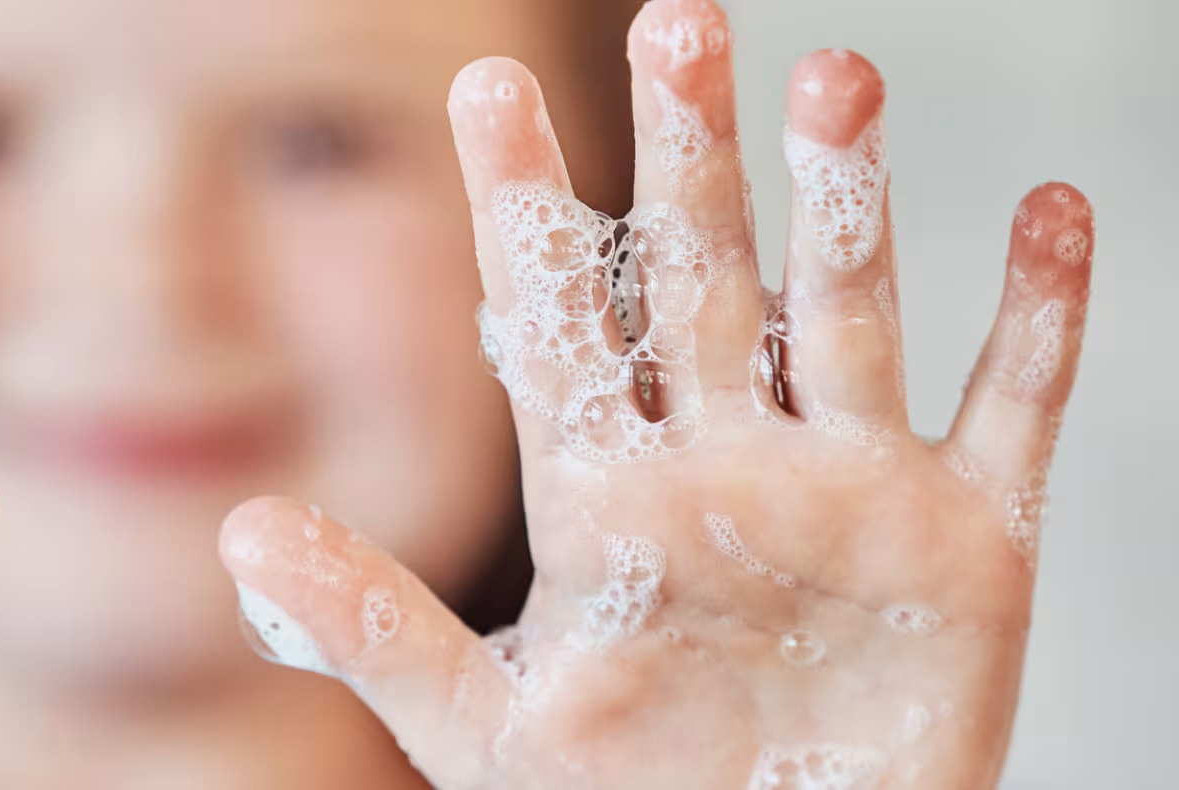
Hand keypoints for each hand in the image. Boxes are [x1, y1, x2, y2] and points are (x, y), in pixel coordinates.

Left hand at [219, 0, 1090, 786]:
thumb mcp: (482, 731)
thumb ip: (373, 627)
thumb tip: (243, 530)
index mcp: (603, 493)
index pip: (555, 316)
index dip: (521, 202)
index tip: (484, 85)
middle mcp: (723, 460)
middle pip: (700, 279)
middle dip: (687, 159)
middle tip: (678, 26)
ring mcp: (846, 487)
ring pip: (845, 311)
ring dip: (847, 200)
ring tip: (835, 80)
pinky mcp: (966, 540)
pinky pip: (1013, 407)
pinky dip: (1041, 319)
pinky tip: (1053, 212)